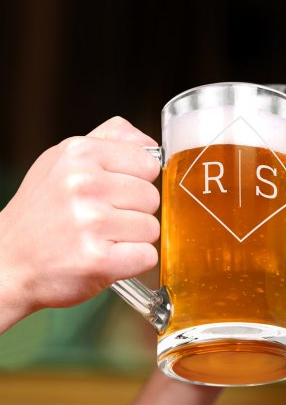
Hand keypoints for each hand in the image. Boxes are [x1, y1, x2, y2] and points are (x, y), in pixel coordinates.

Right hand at [0, 117, 160, 325]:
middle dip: (134, 213)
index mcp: (78, 153)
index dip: (137, 182)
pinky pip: (147, 257)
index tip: (112, 194)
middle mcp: (83, 183)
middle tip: (102, 222)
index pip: (148, 163)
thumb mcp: (65, 162)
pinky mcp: (98, 259)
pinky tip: (106, 259)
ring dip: (133, 240)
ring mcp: (90, 222)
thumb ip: (111, 141)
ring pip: (152, 229)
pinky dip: (132, 263)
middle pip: (152, 198)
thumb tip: (150, 144)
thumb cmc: (44, 213)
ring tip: (101, 240)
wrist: (8, 262)